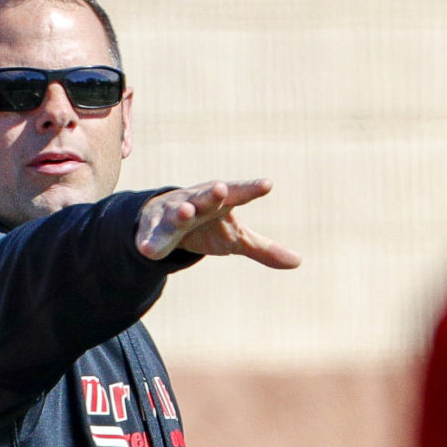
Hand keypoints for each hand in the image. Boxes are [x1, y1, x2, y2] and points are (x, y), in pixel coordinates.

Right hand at [136, 179, 300, 268]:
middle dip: (211, 194)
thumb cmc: (208, 224)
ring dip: (182, 212)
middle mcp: (197, 202)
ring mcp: (174, 214)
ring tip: (187, 212)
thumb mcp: (237, 237)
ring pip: (177, 213)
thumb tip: (298, 262)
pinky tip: (148, 250)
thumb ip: (265, 249)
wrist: (166, 220)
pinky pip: (153, 236)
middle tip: (219, 188)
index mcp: (220, 202)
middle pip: (206, 198)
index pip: (238, 193)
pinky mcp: (154, 229)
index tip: (267, 184)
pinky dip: (150, 242)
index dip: (251, 189)